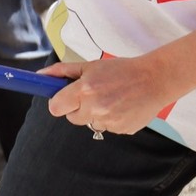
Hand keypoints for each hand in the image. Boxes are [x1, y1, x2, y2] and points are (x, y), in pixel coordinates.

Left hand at [44, 55, 180, 135]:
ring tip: (111, 98)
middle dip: (77, 108)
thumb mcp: (90, 66)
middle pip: (72, 118)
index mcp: (84, 91)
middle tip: (92, 95)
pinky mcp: (122, 130)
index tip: (63, 98)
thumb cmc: (121, 70)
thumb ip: (62, 72)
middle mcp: (95, 109)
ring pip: (90, 123)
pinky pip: (108, 128)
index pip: (55, 108)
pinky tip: (122, 106)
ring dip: (95, 114)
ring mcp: (110, 121)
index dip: (58, 103)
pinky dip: (111, 119)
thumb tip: (40, 76)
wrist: (154, 80)